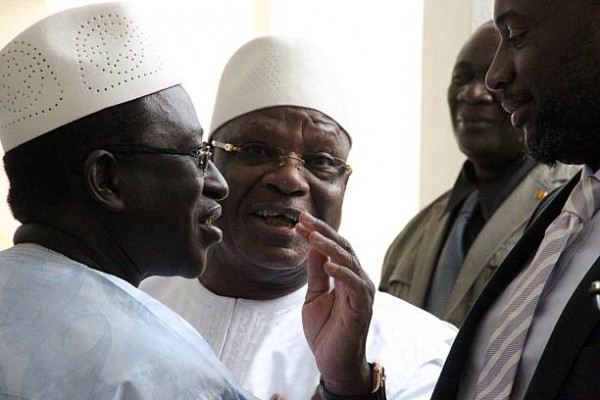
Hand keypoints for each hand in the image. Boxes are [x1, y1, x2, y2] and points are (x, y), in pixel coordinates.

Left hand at [296, 212, 374, 395]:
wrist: (333, 363)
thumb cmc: (325, 331)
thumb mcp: (314, 296)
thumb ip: (316, 273)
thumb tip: (312, 246)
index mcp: (346, 276)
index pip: (333, 247)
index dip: (317, 233)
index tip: (298, 222)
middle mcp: (356, 280)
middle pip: (342, 247)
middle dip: (322, 232)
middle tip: (302, 219)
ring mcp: (361, 292)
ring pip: (348, 261)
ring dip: (329, 247)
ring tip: (312, 236)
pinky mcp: (362, 308)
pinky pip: (354, 285)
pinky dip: (342, 272)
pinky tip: (328, 264)